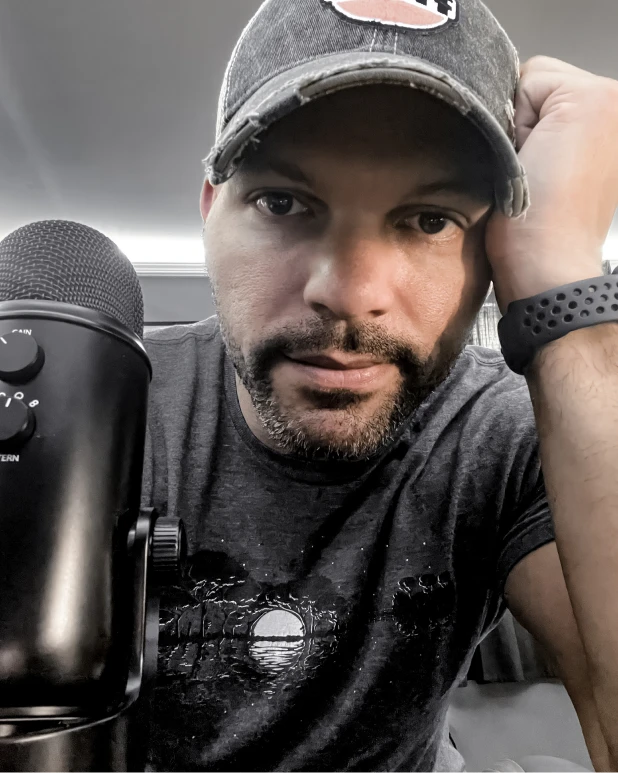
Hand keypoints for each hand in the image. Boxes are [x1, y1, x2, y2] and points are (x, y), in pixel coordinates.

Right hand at [485, 56, 617, 312]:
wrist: (541, 267)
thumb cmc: (534, 218)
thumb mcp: (516, 134)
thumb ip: (513, 98)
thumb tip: (502, 106)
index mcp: (605, 98)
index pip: (531, 75)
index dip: (511, 113)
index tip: (519, 152)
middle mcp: (614, 113)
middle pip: (538, 93)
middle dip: (521, 126)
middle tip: (524, 169)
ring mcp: (606, 141)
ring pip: (538, 118)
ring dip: (524, 144)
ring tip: (528, 179)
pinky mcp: (595, 167)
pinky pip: (546, 142)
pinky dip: (532, 160)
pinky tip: (534, 185)